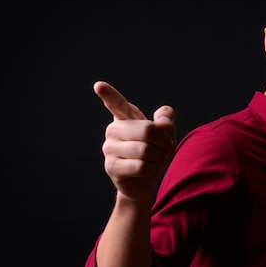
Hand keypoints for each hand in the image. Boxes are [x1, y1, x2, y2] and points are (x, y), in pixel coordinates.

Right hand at [93, 81, 175, 201]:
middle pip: (146, 130)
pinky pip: (140, 166)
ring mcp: (109, 148)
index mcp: (124, 117)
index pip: (116, 103)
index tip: (98, 86)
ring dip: (159, 157)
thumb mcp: (167, 133)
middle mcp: (113, 130)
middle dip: (164, 141)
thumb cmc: (156, 151)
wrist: (146, 180)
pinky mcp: (111, 167)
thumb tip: (162, 124)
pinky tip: (148, 170)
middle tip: (166, 149)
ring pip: (144, 150)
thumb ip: (167, 119)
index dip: (108, 94)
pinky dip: (152, 169)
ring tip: (157, 160)